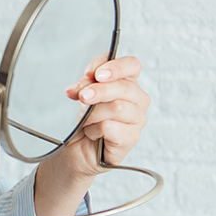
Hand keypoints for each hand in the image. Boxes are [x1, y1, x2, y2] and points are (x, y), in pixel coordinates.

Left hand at [53, 54, 150, 180]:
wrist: (78, 149)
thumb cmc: (85, 121)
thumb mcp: (82, 96)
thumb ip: (85, 85)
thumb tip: (82, 84)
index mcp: (128, 83)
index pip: (132, 65)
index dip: (115, 67)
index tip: (96, 74)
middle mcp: (138, 99)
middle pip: (124, 87)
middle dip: (99, 90)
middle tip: (82, 96)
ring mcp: (137, 119)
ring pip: (116, 107)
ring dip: (93, 113)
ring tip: (85, 121)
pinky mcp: (131, 138)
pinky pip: (110, 127)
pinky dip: (94, 129)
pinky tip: (92, 133)